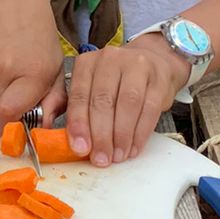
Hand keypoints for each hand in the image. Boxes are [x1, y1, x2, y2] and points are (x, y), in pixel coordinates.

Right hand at [0, 0, 65, 130]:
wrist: (9, 4)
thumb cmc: (38, 39)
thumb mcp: (55, 69)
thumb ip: (53, 101)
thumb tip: (42, 127)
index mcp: (32, 73)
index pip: (7, 112)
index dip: (7, 126)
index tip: (12, 127)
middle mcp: (5, 68)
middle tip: (8, 109)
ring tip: (2, 88)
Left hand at [61, 34, 188, 165]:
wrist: (152, 60)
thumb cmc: (116, 80)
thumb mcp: (91, 86)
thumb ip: (75, 108)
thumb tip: (61, 139)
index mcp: (87, 63)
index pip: (79, 95)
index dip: (79, 125)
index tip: (80, 148)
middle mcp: (110, 60)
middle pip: (103, 101)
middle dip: (101, 135)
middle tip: (101, 158)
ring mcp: (136, 66)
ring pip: (127, 105)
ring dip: (121, 136)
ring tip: (118, 156)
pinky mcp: (158, 78)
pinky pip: (149, 109)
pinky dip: (140, 133)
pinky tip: (133, 147)